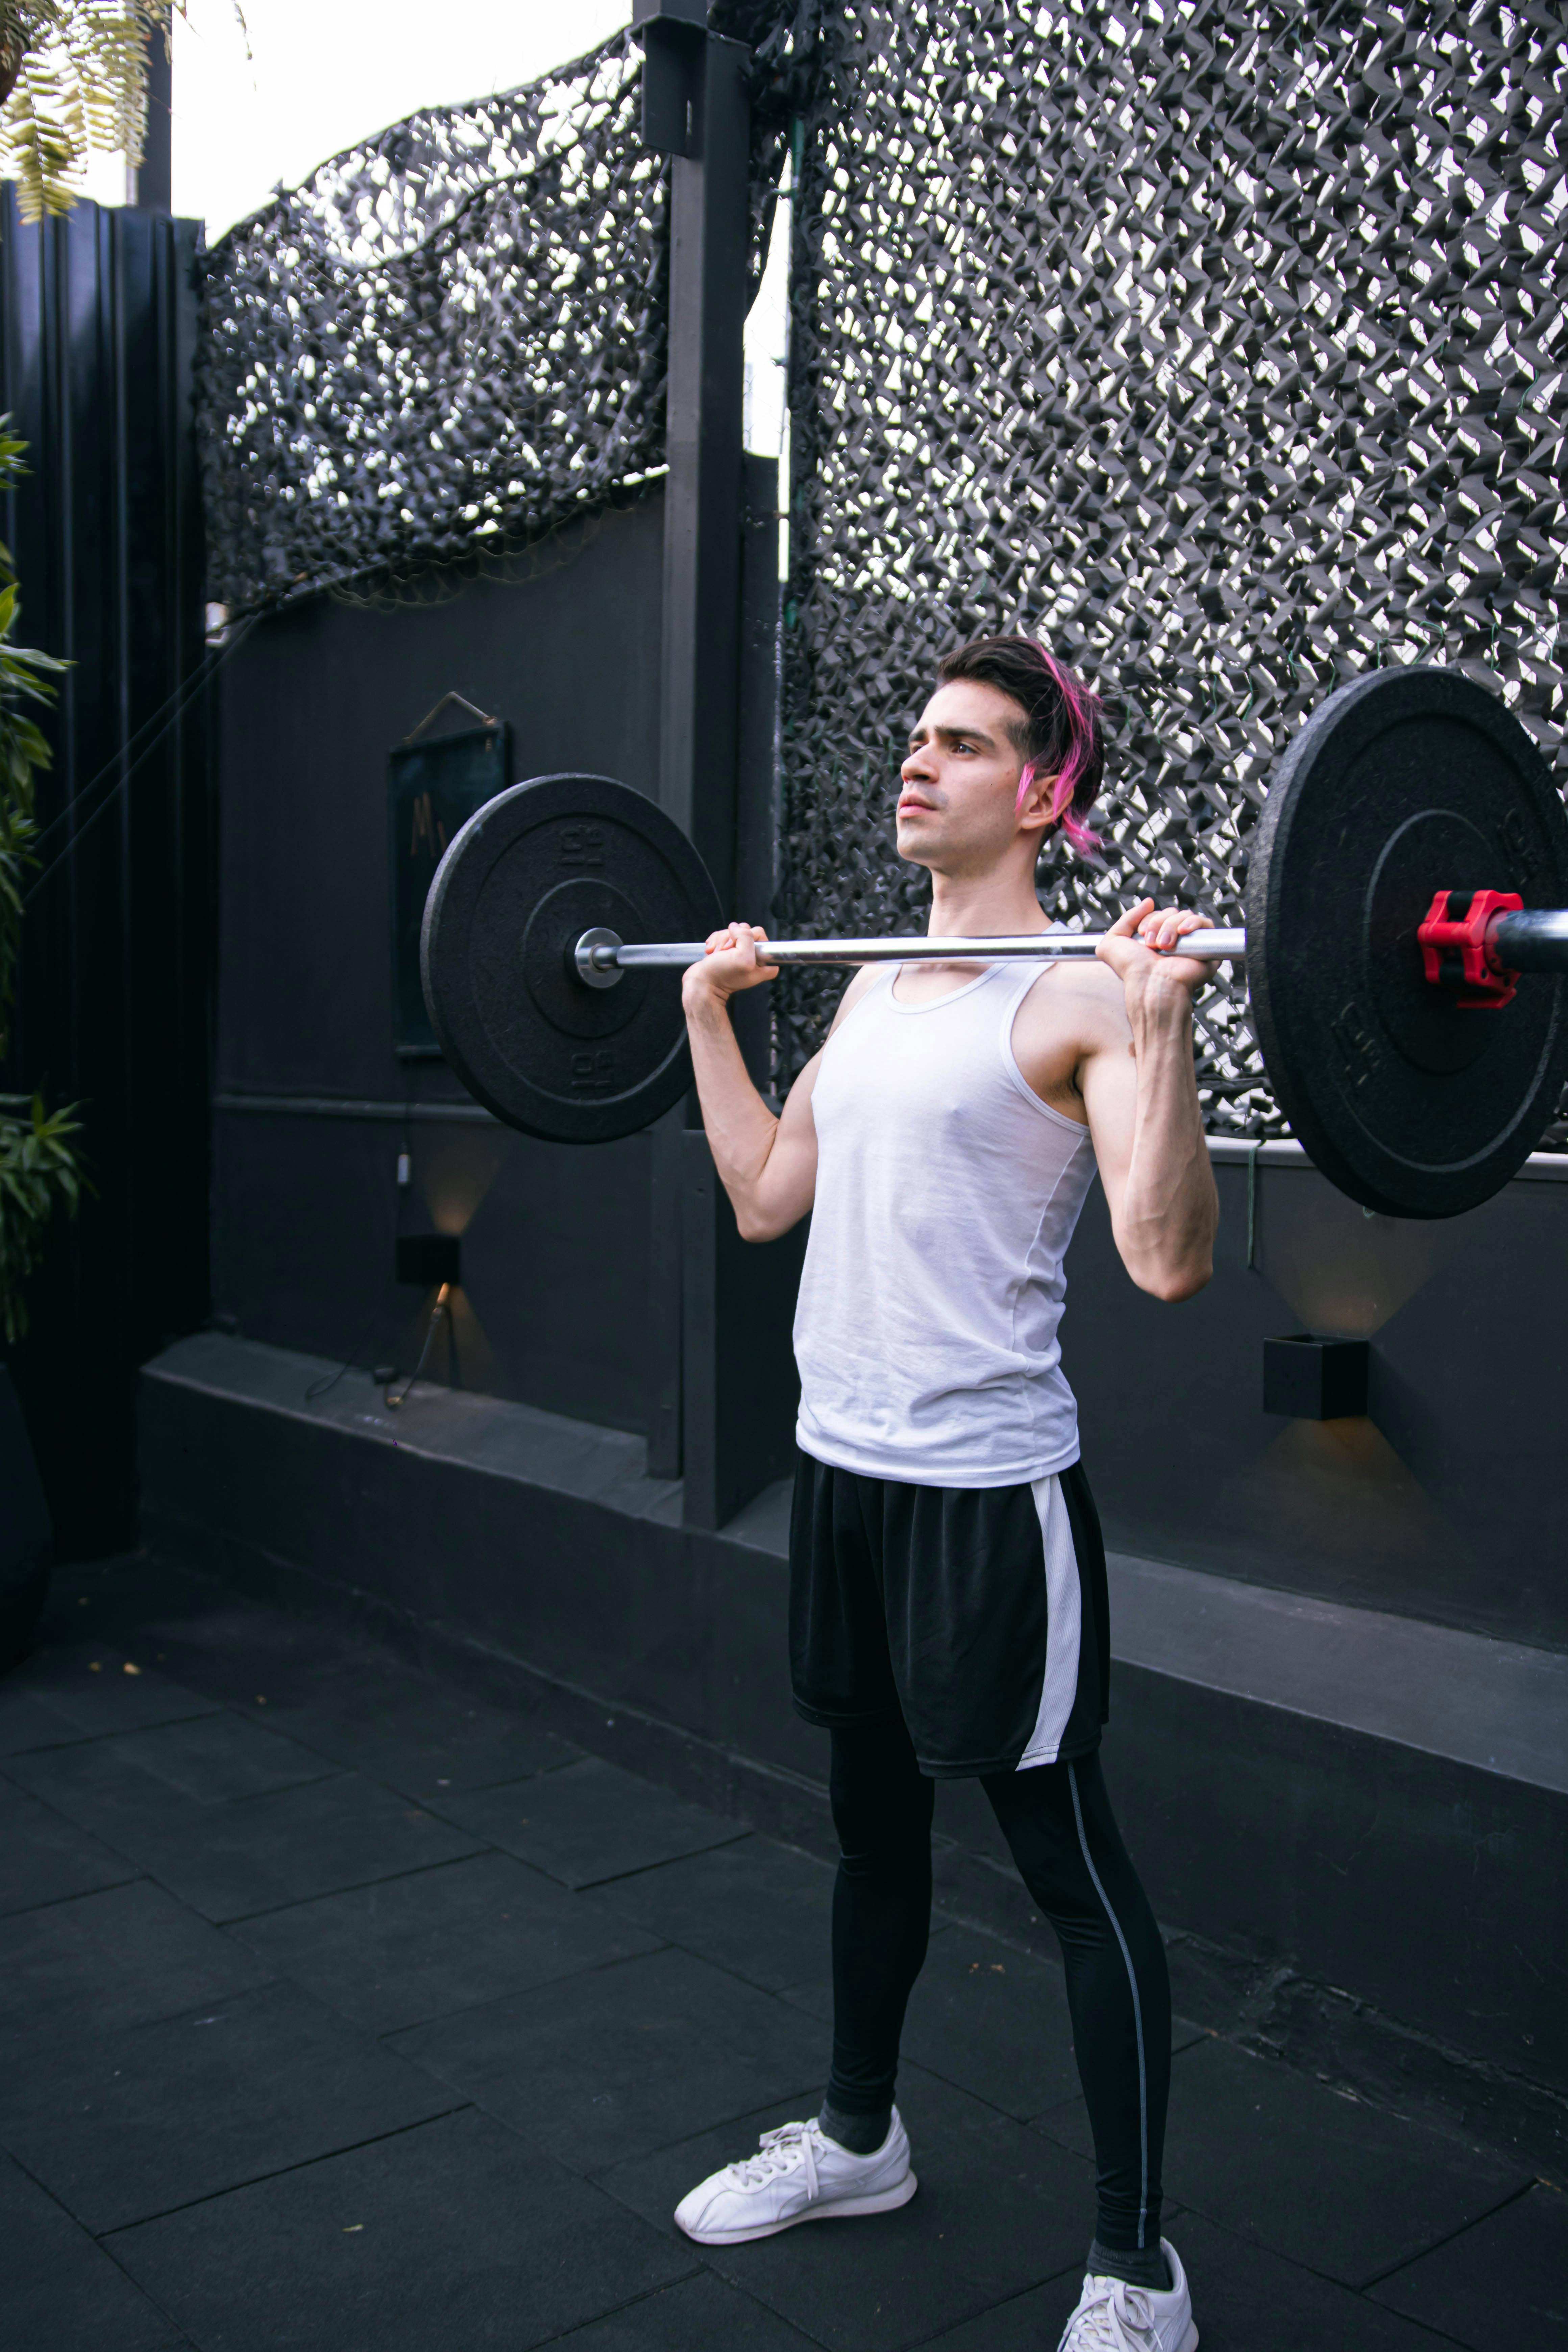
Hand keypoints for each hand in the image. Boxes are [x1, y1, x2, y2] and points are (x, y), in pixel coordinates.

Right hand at [682, 921, 775, 1010]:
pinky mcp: (729, 949)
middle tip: (725, 952)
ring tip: (717, 954)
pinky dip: (716, 940)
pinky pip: (724, 934)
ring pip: (733, 931)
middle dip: (731, 939)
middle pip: (745, 931)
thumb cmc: (722, 976)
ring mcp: (741, 952)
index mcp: (765, 961)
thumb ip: (746, 937)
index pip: (759, 934)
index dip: (746, 938)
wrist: (702, 983)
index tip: (737, 950)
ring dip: (721, 940)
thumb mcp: (742, 957)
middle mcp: (756, 956)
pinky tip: (713, 951)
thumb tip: (736, 927)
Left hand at [1095, 899, 1218, 1000]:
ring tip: (1165, 946)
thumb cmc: (1133, 969)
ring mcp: (1190, 943)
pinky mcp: (1206, 947)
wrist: (1151, 985)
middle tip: (1151, 944)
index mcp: (1155, 939)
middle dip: (1158, 923)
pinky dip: (1193, 923)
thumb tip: (1149, 902)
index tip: (1142, 934)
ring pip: (1185, 915)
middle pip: (1171, 913)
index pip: (1157, 914)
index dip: (1149, 919)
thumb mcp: (1113, 941)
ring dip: (1171, 926)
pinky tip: (1183, 933)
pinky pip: (1205, 923)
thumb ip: (1125, 918)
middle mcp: (1173, 941)